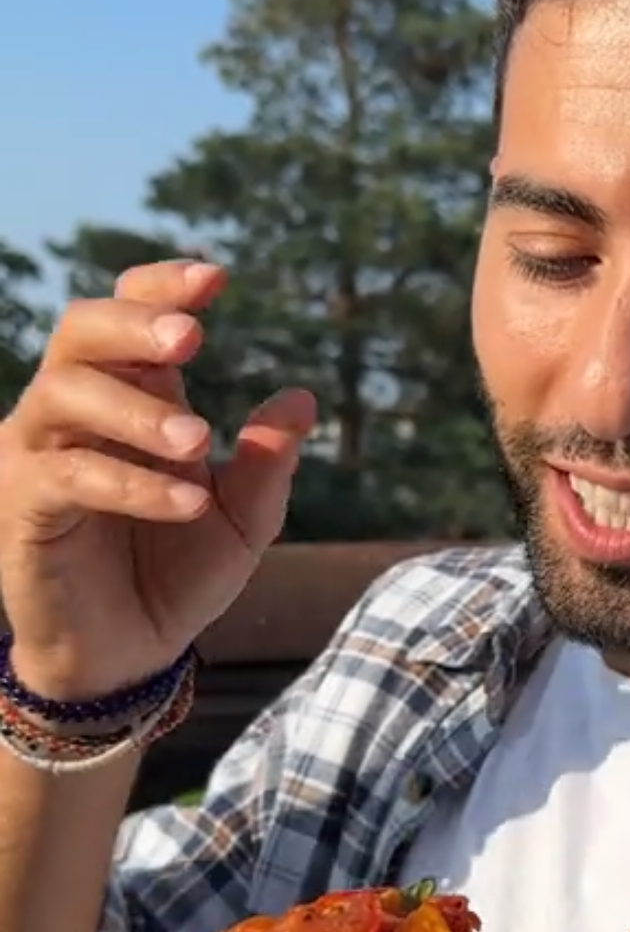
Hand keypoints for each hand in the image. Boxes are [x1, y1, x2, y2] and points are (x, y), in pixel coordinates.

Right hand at [0, 259, 316, 699]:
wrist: (131, 654)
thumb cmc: (178, 575)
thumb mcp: (243, 521)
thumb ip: (267, 465)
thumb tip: (301, 401)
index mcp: (133, 398)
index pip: (130, 315)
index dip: (162, 288)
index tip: (217, 277)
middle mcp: (78, 413)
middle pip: (81, 332)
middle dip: (135, 323)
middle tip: (193, 337)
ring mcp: (41, 454)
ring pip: (64, 395)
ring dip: (137, 412)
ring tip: (201, 445)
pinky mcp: (24, 507)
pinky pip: (67, 476)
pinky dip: (129, 483)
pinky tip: (186, 502)